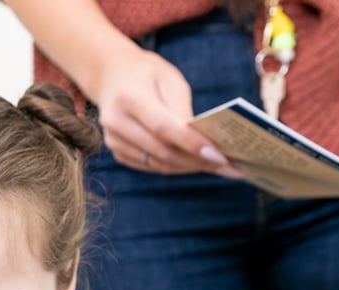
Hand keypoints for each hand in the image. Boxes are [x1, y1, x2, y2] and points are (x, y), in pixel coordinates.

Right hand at [85, 43, 242, 177]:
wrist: (110, 76)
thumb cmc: (147, 74)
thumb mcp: (169, 78)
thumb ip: (183, 109)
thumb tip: (203, 141)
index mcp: (129, 97)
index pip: (163, 127)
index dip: (191, 143)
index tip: (219, 155)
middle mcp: (116, 122)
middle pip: (162, 151)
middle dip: (197, 161)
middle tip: (228, 166)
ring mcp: (113, 141)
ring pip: (157, 164)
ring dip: (189, 167)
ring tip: (217, 167)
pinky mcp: (117, 152)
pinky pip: (150, 166)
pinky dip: (175, 167)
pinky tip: (195, 164)